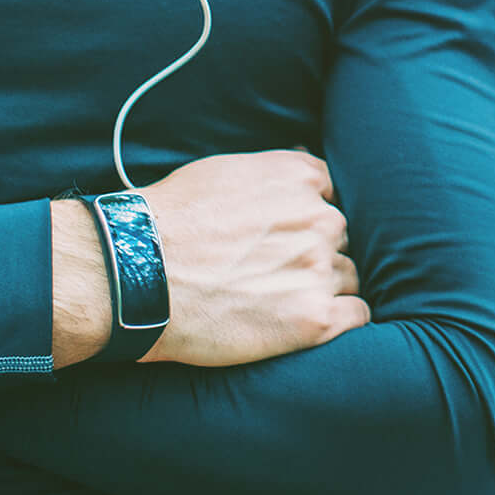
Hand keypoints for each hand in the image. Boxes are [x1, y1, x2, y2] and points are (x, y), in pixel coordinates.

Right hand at [101, 150, 369, 368]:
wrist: (138, 276)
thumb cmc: (169, 223)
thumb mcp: (224, 173)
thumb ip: (273, 177)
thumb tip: (301, 182)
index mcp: (299, 178)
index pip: (331, 194)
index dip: (309, 217)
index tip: (288, 235)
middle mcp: (319, 218)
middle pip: (338, 237)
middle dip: (313, 252)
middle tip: (275, 271)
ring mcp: (318, 268)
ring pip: (346, 275)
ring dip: (322, 286)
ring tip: (279, 300)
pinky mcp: (314, 317)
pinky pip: (357, 314)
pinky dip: (342, 318)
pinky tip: (313, 321)